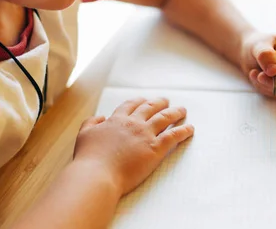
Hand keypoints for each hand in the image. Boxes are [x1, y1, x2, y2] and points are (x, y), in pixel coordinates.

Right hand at [73, 98, 193, 195]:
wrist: (97, 175)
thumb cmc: (89, 159)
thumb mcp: (84, 135)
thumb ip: (91, 123)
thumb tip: (100, 116)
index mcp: (116, 120)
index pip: (130, 106)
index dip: (139, 102)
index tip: (144, 100)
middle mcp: (133, 123)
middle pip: (150, 108)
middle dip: (159, 103)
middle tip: (166, 101)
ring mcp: (145, 135)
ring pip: (165, 118)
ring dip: (175, 113)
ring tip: (182, 110)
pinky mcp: (155, 148)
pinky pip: (173, 136)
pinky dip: (183, 131)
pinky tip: (190, 128)